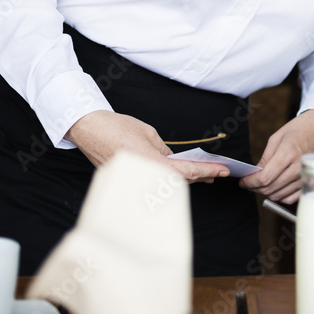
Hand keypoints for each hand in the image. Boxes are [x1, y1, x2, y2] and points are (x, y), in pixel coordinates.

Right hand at [65, 110, 229, 183]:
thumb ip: (165, 151)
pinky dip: (168, 180)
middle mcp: (143, 176)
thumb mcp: (150, 134)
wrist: (89, 129)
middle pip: (178, 182)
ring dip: (186, 181)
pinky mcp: (127, 181)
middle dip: (200, 177)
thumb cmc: (118, 128)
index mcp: (151, 163)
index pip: (186, 171)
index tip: (223, 170)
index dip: (207, 171)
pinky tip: (179, 176)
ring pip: (166, 185)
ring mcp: (134, 181)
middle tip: (218, 173)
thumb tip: (174, 161)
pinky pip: (152, 183)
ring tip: (205, 176)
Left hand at [239, 109, 313, 203]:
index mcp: (288, 154)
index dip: (250, 182)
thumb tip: (254, 175)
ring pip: (278, 195)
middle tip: (249, 182)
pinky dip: (279, 195)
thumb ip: (265, 158)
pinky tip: (276, 186)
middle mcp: (298, 168)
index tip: (243, 181)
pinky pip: (290, 198)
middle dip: (255, 188)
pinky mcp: (309, 183)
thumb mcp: (277, 138)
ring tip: (262, 183)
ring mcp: (305, 177)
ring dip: (266, 192)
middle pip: (270, 188)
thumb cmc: (299, 130)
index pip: (264, 178)